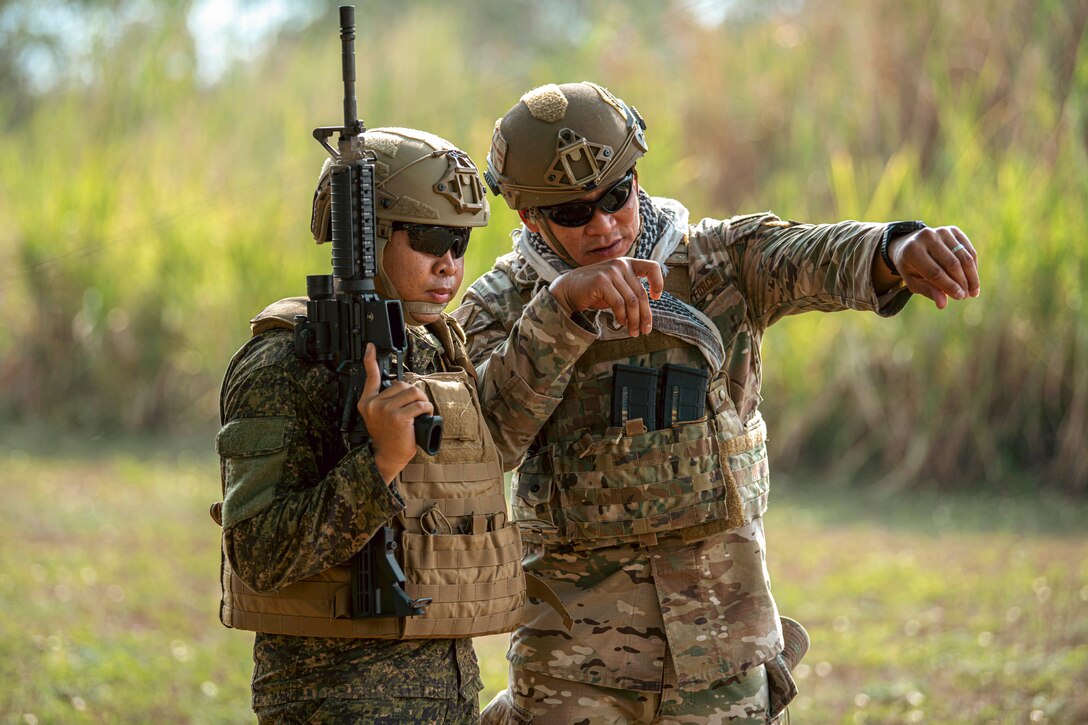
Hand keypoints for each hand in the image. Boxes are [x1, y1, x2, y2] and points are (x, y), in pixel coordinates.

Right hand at [356, 343, 433, 482]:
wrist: (388, 456)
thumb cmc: (388, 437)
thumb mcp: (379, 416)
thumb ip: (384, 401)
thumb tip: (402, 387)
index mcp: (367, 402)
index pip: (370, 377)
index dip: (370, 360)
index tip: (371, 347)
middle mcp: (374, 404)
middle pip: (401, 384)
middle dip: (414, 393)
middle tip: (418, 406)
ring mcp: (385, 410)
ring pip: (412, 392)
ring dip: (423, 400)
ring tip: (422, 411)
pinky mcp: (398, 417)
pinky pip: (420, 405)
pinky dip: (427, 409)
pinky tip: (425, 416)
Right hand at [548, 258, 664, 336]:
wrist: (567, 290)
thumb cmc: (593, 292)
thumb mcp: (616, 288)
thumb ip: (630, 292)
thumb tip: (647, 314)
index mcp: (627, 264)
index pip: (652, 267)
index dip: (658, 283)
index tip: (656, 298)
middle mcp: (620, 265)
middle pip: (641, 293)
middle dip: (644, 315)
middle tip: (645, 330)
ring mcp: (611, 272)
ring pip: (631, 301)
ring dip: (634, 320)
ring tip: (633, 331)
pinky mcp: (601, 281)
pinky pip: (619, 304)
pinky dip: (622, 317)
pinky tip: (620, 323)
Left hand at [886, 226, 980, 308]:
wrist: (909, 245)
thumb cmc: (912, 267)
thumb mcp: (913, 281)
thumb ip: (928, 291)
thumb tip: (942, 305)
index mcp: (912, 251)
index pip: (935, 272)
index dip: (949, 286)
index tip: (960, 297)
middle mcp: (927, 237)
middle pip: (952, 264)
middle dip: (962, 282)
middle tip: (967, 296)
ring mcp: (941, 231)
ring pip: (963, 256)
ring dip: (971, 276)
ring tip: (973, 291)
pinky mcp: (952, 230)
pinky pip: (968, 249)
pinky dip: (973, 266)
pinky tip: (973, 279)